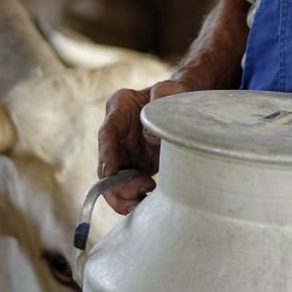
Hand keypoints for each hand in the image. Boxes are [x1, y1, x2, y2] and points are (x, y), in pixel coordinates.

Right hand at [96, 78, 192, 213]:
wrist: (185, 104)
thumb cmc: (177, 93)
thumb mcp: (173, 89)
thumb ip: (163, 97)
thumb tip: (150, 135)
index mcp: (120, 106)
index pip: (107, 132)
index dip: (106, 155)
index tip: (111, 173)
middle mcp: (116, 131)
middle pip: (106, 163)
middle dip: (116, 184)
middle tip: (140, 191)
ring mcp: (123, 150)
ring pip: (112, 180)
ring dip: (123, 195)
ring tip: (143, 200)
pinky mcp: (134, 164)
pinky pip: (126, 185)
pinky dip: (132, 197)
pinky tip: (146, 202)